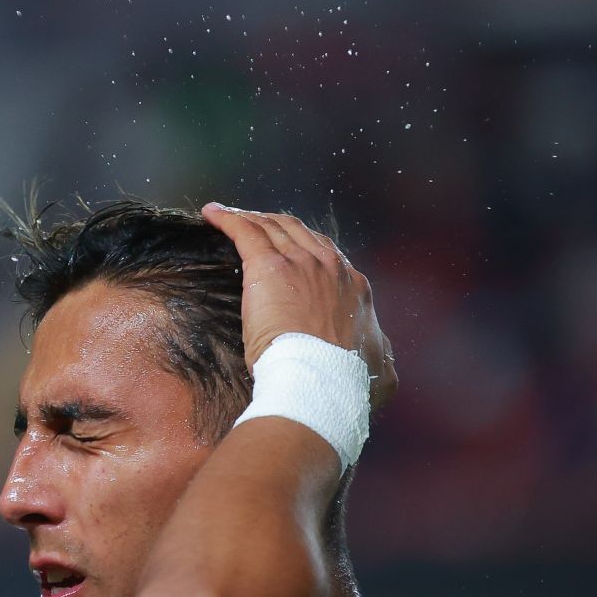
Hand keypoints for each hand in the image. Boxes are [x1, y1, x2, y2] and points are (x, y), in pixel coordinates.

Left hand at [201, 203, 396, 411]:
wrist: (321, 381)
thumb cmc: (344, 382)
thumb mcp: (378, 370)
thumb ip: (379, 357)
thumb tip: (383, 360)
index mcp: (354, 289)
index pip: (328, 258)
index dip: (308, 254)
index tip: (294, 258)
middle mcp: (330, 267)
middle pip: (299, 233)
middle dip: (278, 226)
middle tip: (258, 227)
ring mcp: (300, 262)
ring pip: (272, 227)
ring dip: (251, 219)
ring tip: (233, 217)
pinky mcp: (268, 266)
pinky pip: (246, 231)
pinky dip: (228, 219)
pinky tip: (213, 214)